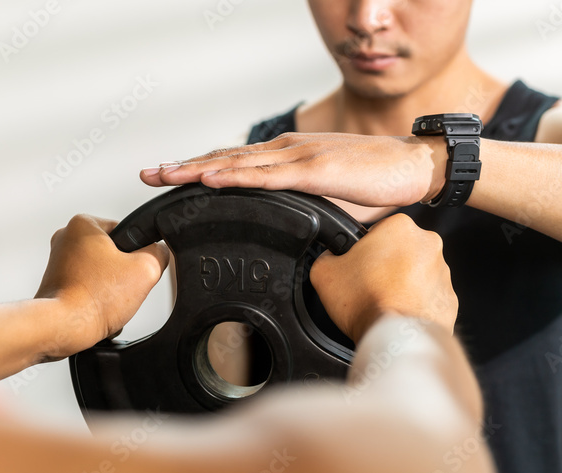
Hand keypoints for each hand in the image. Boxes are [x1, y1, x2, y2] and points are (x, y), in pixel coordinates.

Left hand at [35, 215, 169, 357]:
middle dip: (122, 274)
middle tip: (119, 288)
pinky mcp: (57, 284)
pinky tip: (96, 308)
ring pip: (102, 274)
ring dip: (109, 290)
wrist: (64, 327)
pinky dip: (95, 300)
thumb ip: (159, 254)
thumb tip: (158, 253)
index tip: (131, 269)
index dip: (137, 253)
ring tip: (106, 300)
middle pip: (114, 254)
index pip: (126, 232)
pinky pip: (88, 289)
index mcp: (83, 224)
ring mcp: (58, 262)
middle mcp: (66, 238)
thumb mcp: (146, 270)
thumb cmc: (92, 299)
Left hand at [140, 133, 446, 207]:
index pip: (233, 162)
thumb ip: (299, 210)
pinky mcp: (313, 171)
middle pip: (224, 159)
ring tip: (165, 176)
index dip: (198, 169)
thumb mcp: (326, 201)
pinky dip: (233, 177)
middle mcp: (285, 151)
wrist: (413, 168)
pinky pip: (265, 176)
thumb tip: (282, 232)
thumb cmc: (374, 184)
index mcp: (286, 157)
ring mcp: (297, 158)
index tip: (167, 178)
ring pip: (236, 164)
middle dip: (182, 168)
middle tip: (147, 176)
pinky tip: (209, 180)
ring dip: (196, 170)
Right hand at [310, 214, 457, 342]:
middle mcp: (428, 244)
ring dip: (401, 285)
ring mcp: (443, 273)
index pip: (377, 231)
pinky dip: (414, 304)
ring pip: (416, 274)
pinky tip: (397, 313)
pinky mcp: (449, 299)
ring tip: (381, 303)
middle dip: (385, 266)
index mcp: (400, 227)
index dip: (362, 250)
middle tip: (366, 286)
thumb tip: (331, 257)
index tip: (357, 266)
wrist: (394, 337)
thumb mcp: (324, 271)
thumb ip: (326, 255)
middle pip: (399, 251)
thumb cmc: (365, 301)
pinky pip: (427, 297)